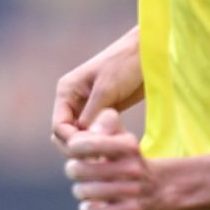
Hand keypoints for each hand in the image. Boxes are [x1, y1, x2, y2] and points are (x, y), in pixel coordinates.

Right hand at [52, 32, 143, 150]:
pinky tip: (120, 148)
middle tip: (105, 158)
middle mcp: (73, 102)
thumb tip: (83, 141)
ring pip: (83, 139)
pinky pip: (98, 135)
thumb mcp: (107, 88)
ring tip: (115, 153)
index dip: (73, 143)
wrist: (149, 51)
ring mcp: (88, 108)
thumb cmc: (127, 63)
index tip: (95, 151)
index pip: (59, 128)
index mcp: (67, 92)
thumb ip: (92, 114)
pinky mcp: (104, 114)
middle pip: (67, 137)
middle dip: (82, 149)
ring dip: (95, 148)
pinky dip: (106, 144)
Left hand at [63, 108, 165, 209]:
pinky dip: (87, 209)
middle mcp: (132, 168)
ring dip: (80, 190)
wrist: (158, 188)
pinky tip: (94, 204)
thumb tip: (64, 133)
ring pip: (82, 192)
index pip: (87, 144)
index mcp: (127, 146)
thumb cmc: (125, 159)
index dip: (73, 147)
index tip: (76, 149)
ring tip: (87, 187)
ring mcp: (132, 192)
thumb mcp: (118, 137)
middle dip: (73, 169)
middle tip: (79, 170)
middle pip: (77, 169)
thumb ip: (96, 128)